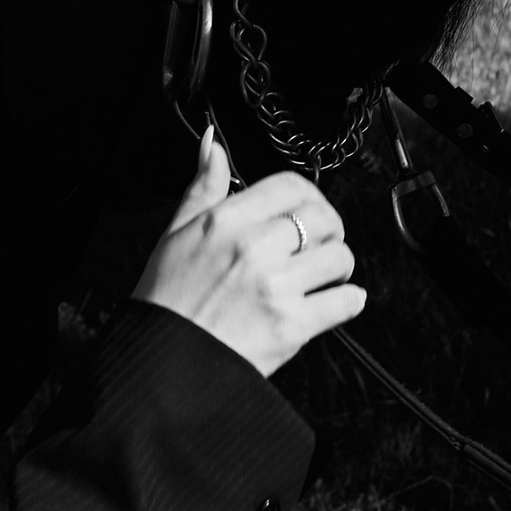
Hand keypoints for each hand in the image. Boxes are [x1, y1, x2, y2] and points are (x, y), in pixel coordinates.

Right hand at [130, 129, 364, 378]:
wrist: (162, 363)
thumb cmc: (167, 300)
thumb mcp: (176, 233)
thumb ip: (203, 187)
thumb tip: (214, 147)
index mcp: (226, 222)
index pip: (291, 186)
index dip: (308, 196)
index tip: (308, 211)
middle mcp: (253, 249)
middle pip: (323, 219)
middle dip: (328, 230)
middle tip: (319, 245)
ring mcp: (274, 288)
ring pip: (339, 257)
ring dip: (339, 266)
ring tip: (324, 276)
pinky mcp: (291, 327)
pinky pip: (346, 302)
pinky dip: (348, 301)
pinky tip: (333, 302)